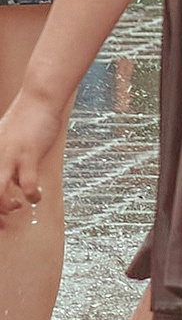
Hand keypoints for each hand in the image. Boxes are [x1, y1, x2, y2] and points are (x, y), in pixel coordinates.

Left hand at [0, 95, 63, 217]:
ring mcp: (8, 157)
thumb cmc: (26, 118)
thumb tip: (13, 178)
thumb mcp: (6, 139)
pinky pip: (28, 184)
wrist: (39, 98)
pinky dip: (32, 195)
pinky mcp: (27, 155)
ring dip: (7, 206)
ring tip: (18, 206)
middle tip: (3, 221)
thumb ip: (5, 157)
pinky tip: (37, 197)